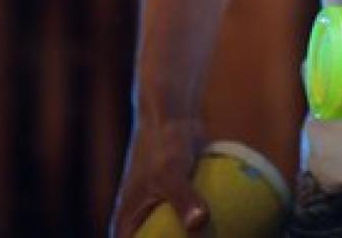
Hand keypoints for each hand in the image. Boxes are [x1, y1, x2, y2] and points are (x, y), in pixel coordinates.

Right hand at [109, 117, 208, 236]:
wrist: (172, 115)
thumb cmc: (163, 143)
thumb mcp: (170, 172)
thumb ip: (184, 198)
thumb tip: (200, 223)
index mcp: (127, 230)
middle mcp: (142, 229)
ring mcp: (162, 221)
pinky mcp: (182, 210)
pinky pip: (197, 230)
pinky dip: (213, 235)